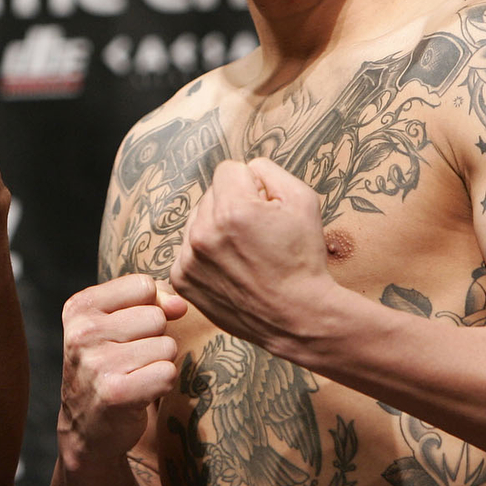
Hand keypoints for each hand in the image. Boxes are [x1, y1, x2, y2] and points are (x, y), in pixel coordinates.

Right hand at [57, 274, 187, 471]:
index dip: (150, 308)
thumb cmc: (108, 366)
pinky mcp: (116, 393)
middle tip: (130, 360)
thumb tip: (180, 304)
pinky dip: (162, 385)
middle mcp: (83, 332)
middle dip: (154, 339)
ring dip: (159, 363)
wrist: (87, 428)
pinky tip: (140, 392)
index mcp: (79, 307)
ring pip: (166, 346)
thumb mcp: (117, 323)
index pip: (143, 286)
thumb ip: (151, 301)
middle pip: (157, 317)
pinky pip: (168, 373)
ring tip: (133, 376)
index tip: (130, 330)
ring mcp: (97, 363)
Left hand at [169, 158, 334, 345]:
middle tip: (257, 234)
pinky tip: (230, 268)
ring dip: (216, 228)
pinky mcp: (182, 279)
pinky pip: (188, 248)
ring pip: (198, 220)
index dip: (251, 185)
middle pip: (211, 194)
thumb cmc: (303, 259)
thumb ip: (269, 170)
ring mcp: (189, 258)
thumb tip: (245, 169)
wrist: (298, 316)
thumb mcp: (303, 199)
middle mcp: (204, 231)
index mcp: (233, 208)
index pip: (228, 169)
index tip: (264, 207)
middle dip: (232, 205)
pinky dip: (206, 254)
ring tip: (244, 253)